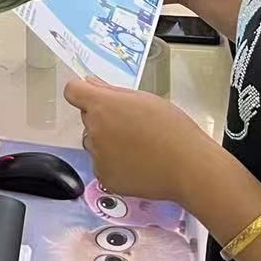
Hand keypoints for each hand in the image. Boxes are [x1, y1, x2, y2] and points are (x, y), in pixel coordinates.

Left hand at [62, 76, 212, 203]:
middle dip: (102, 119)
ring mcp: (98, 156)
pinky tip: (138, 164)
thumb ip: (112, 91)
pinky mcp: (105, 178)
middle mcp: (94, 130)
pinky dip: (115, 164)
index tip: (92, 97)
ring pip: (94, 143)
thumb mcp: (144, 99)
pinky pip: (102, 165)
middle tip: (131, 125)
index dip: (82, 93)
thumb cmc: (172, 129)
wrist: (188, 167)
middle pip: (88, 119)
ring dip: (107, 143)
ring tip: (138, 147)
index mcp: (102, 105)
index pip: (73, 91)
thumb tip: (91, 83)